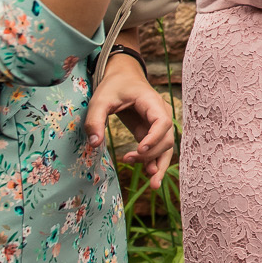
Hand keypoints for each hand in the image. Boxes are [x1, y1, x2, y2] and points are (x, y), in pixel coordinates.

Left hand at [84, 53, 175, 189]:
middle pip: (166, 138)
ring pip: (166, 147)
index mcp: (152, 102)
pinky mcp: (150, 132)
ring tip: (153, 185)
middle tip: (128, 161)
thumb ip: (95, 120)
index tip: (139, 149)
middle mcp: (161, 114)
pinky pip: (157, 149)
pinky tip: (149, 175)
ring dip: (159, 164)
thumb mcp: (100, 99)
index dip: (154, 138)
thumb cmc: (113, 86)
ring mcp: (158, 124)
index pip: (163, 122)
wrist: (123, 77)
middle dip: (151, 154)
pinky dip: (155, 162)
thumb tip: (94, 145)